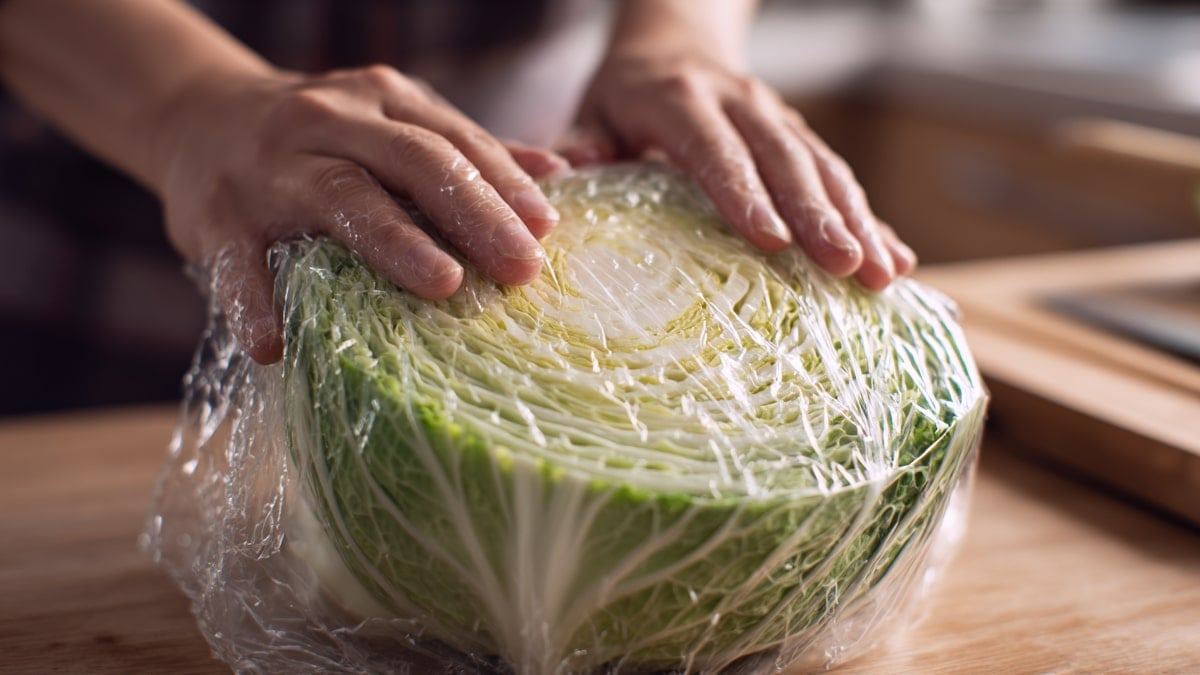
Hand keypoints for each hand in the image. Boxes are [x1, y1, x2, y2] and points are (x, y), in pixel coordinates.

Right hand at [151, 65, 567, 362]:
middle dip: (472, 213)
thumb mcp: (390, 122)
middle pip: (412, 160)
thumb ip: (465, 147)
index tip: (545, 231)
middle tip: (519, 268)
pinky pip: (237, 263)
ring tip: (444, 284)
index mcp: (380, 101)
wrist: (196, 116)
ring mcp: (270, 167)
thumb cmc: (318, 135)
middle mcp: (328, 122)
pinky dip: (255, 302)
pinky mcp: (217, 216)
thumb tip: (556, 171)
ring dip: (394, 242)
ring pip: (339, 196)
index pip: (454, 140)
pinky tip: (276, 345)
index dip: (504, 184)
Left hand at [559, 53, 914, 289]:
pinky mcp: (801, 137)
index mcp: (683, 100)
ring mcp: (779, 119)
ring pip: (824, 169)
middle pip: (785, 162)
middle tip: (846, 268)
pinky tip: (897, 259)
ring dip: (857, 221)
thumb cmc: (626, 95)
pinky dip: (871, 219)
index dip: (744, 195)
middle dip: (819, 216)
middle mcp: (741, 104)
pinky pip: (840, 178)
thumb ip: (583, 142)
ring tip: (883, 274)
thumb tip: (572, 170)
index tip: (772, 241)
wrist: (676, 41)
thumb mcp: (594, 110)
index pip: (716, 151)